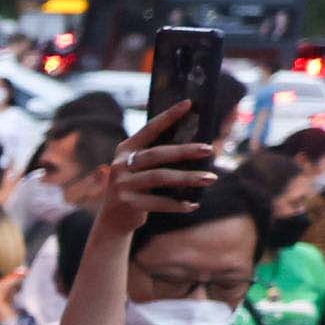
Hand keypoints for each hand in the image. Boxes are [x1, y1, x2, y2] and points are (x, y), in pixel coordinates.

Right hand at [103, 104, 217, 222]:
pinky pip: (156, 202)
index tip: (188, 104)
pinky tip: (193, 204)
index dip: (168, 116)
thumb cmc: (138, 189)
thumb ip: (161, 158)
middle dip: (185, 150)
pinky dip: (177, 204)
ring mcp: (121, 183)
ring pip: (159, 177)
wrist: (113, 220)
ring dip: (187, 177)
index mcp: (126, 149)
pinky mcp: (125, 202)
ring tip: (210, 178)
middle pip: (157, 154)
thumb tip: (200, 145)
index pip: (150, 128)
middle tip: (209, 149)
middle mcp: (120, 164)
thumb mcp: (143, 169)